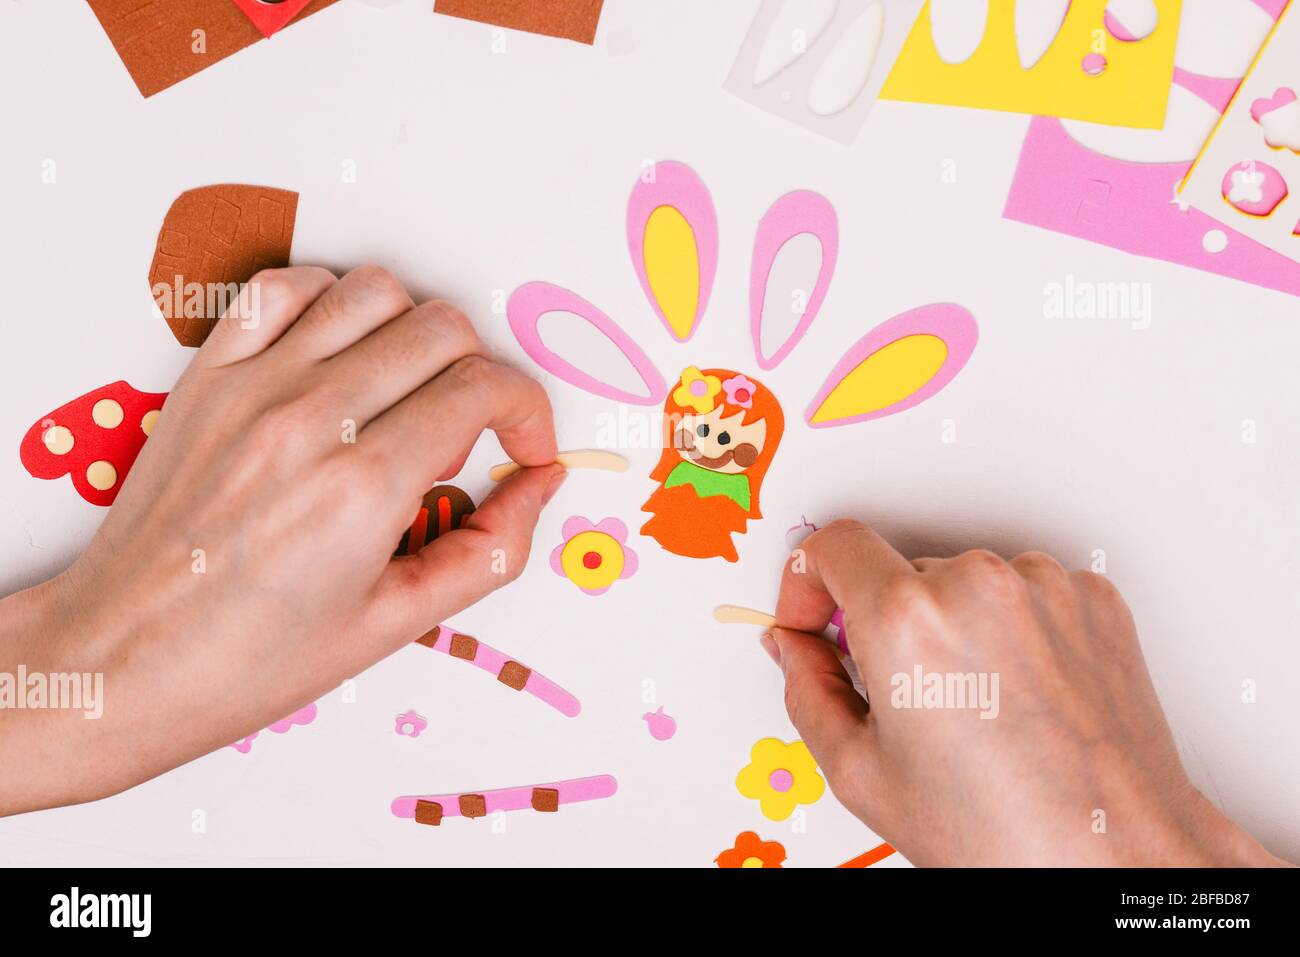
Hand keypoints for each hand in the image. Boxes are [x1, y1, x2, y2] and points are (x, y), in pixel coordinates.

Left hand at [0, 266, 563, 814]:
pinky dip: (329, 300)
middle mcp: (311, 420)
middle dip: (481, 375)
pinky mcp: (208, 375)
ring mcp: (253, 387)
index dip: (528, 414)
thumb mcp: (395, 624)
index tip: (523, 448)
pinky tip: (339, 355)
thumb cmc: (248, 657)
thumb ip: (488, 550)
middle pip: (442, 329)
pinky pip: (283, 287)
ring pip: (374, 291)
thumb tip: (538, 488)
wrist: (125, 660)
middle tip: (462, 436)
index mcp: (362, 488)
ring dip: (413, 333)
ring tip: (403, 395)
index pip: (485, 390)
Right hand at [768, 520, 1285, 866]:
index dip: (808, 578)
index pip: (834, 543)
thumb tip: (796, 647)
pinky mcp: (1092, 597)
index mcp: (908, 618)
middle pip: (899, 570)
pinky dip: (1012, 627)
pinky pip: (1025, 590)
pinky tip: (1019, 690)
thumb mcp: (862, 771)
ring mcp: (1043, 585)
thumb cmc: (1002, 829)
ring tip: (977, 702)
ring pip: (964, 580)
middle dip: (887, 621)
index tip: (815, 613)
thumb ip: (806, 690)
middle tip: (907, 694)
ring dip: (954, 622)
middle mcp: (977, 584)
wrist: (1112, 850)